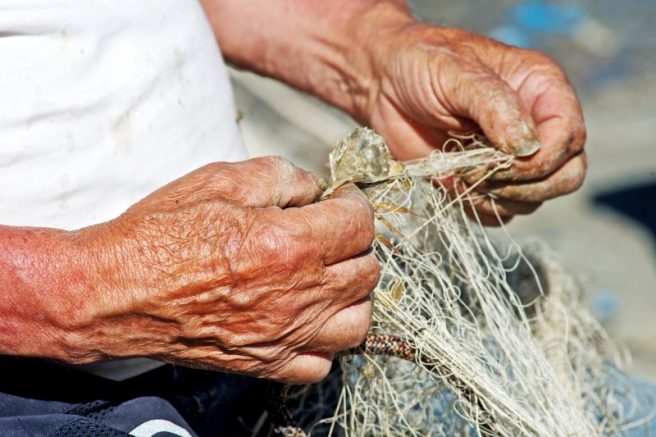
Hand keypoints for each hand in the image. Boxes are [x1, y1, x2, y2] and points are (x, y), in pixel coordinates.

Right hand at [67, 157, 377, 382]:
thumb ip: (282, 176)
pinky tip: (307, 318)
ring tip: (329, 275)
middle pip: (367, 272)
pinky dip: (324, 340)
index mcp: (291, 244)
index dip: (355, 203)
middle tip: (332, 231)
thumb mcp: (221, 180)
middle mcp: (299, 295)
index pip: (359, 224)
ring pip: (357, 322)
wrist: (116, 291)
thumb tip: (314, 188)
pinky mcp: (265, 363)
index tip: (342, 198)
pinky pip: (321, 362)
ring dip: (352, 294)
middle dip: (356, 243)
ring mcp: (285, 335)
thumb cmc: (162, 233)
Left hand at [363, 22, 585, 224]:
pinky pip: (500, 214)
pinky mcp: (485, 183)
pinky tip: (453, 183)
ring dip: (497, 197)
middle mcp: (536, 127)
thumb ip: (495, 105)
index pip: (569, 137)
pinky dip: (479, 208)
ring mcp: (512, 159)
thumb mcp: (458, 72)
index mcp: (541, 90)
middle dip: (525, 184)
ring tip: (459, 171)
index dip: (543, 158)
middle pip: (566, 176)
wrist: (383, 86)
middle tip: (478, 172)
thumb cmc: (421, 65)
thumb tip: (526, 147)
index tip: (501, 157)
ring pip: (533, 200)